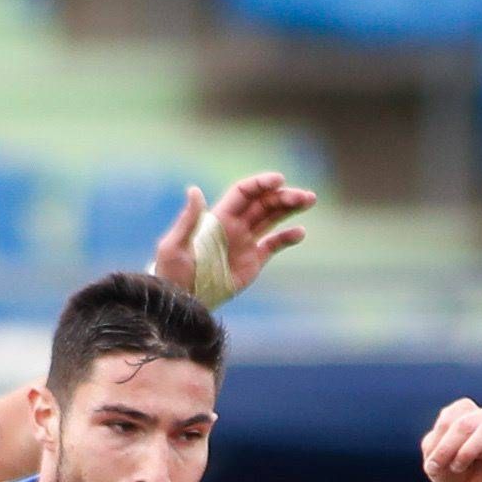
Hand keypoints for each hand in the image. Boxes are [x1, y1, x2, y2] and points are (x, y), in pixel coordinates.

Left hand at [151, 171, 317, 303]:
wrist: (181, 301)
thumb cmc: (172, 273)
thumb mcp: (174, 246)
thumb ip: (188, 219)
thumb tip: (194, 189)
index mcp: (218, 218)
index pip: (244, 193)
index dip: (261, 184)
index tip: (279, 180)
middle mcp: (234, 226)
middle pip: (263, 203)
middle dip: (284, 196)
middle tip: (305, 196)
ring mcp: (245, 243)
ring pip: (272, 218)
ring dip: (290, 208)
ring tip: (309, 200)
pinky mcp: (253, 261)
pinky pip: (273, 244)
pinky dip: (287, 237)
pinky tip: (300, 232)